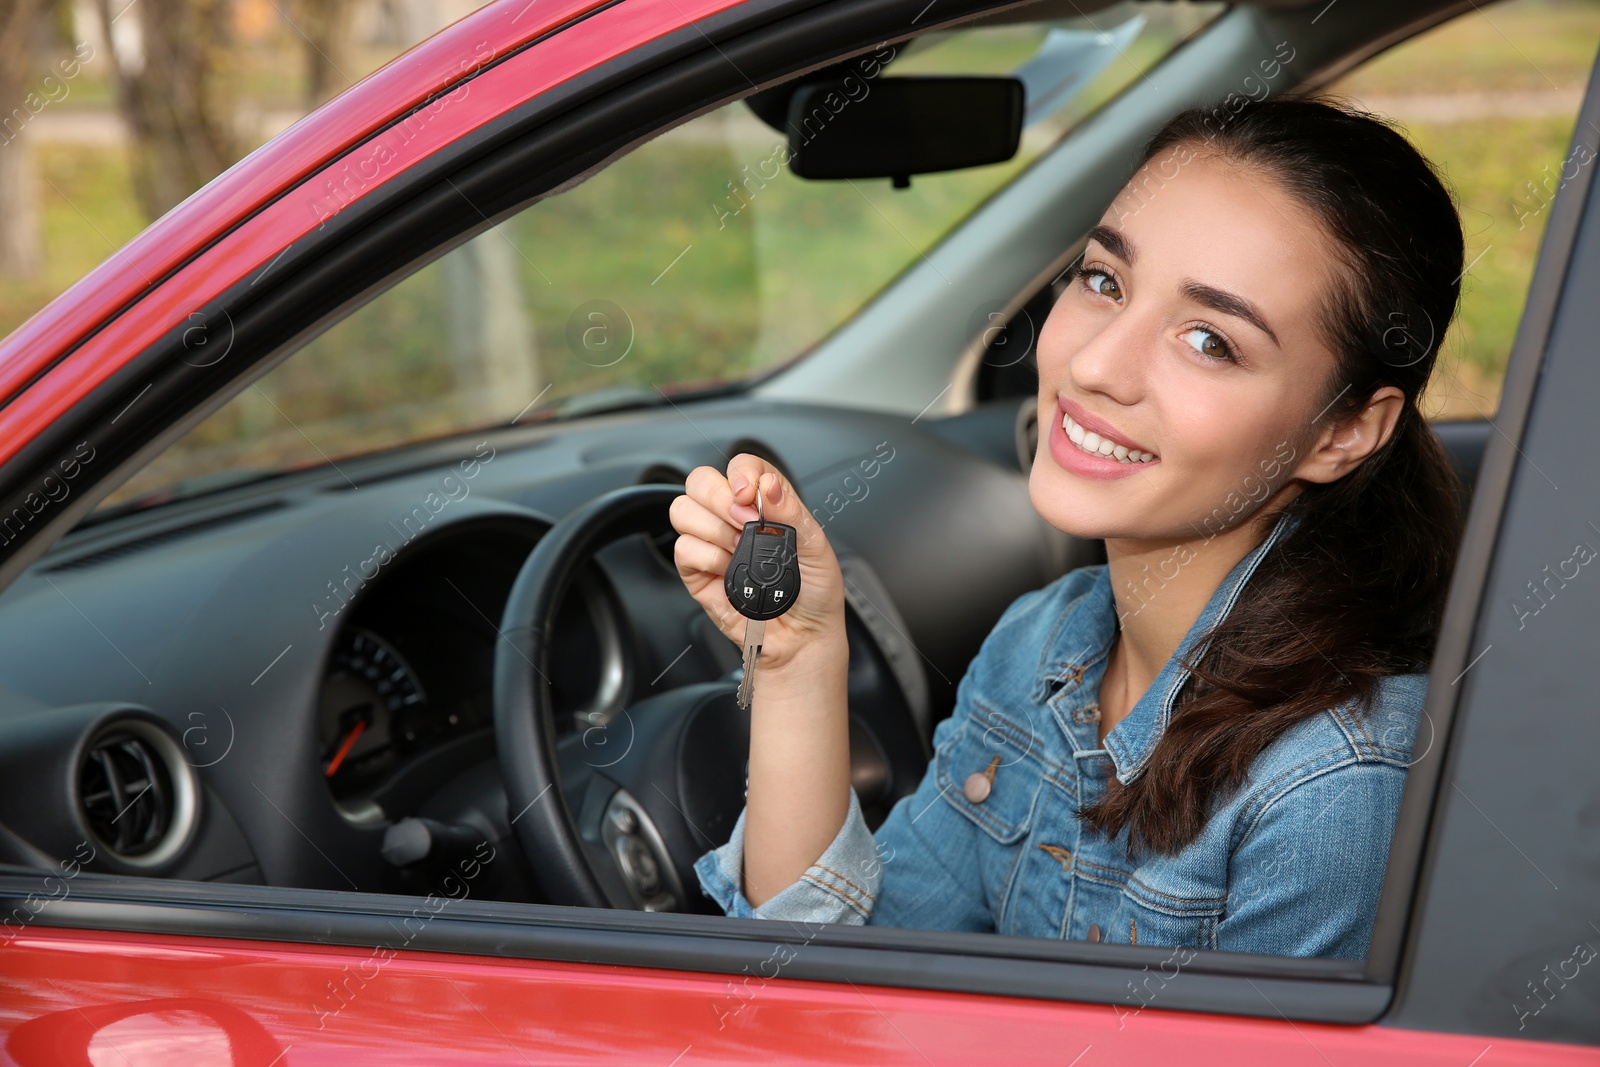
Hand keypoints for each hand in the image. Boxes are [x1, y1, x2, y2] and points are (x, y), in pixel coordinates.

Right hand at [670, 454, 844, 671]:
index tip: (752, 492)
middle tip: (744, 519)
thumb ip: (791, 511)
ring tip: (739, 549)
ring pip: (683, 510)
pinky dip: (707, 556)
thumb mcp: (816, 546)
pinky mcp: (697, 573)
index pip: (740, 466)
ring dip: (713, 527)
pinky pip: (683, 549)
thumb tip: (768, 484)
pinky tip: (728, 568)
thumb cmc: (814, 593)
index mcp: (763, 505)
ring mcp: (712, 545)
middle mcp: (733, 520)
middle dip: (719, 495)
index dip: (741, 471)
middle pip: (700, 481)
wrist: (804, 638)